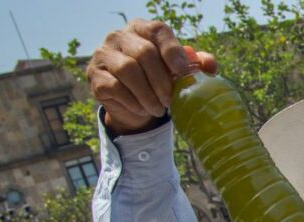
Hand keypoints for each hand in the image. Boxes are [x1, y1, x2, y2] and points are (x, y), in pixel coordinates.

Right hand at [87, 19, 217, 134]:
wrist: (134, 104)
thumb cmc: (158, 81)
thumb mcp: (177, 72)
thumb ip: (194, 65)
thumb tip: (209, 65)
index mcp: (142, 29)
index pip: (158, 31)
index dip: (173, 51)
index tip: (183, 73)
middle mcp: (119, 36)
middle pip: (144, 53)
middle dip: (162, 81)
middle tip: (171, 100)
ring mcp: (103, 54)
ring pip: (128, 70)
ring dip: (148, 94)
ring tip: (159, 109)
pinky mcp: (94, 76)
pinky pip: (115, 87)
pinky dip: (133, 102)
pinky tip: (142, 109)